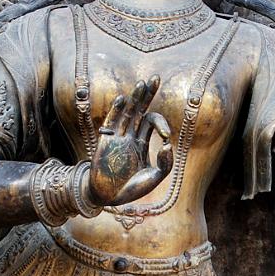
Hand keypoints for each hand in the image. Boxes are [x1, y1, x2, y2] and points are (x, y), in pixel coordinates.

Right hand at [88, 77, 173, 206]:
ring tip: (142, 84)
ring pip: (126, 112)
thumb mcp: (155, 177)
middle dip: (147, 94)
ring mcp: (117, 137)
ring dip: (134, 99)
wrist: (109, 197)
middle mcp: (129, 136)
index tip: (165, 135)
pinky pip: (111, 123)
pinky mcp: (106, 142)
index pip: (152, 121)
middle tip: (155, 77)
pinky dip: (116, 112)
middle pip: (139, 109)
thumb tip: (168, 144)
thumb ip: (165, 163)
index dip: (161, 123)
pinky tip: (123, 100)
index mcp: (141, 142)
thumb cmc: (131, 189)